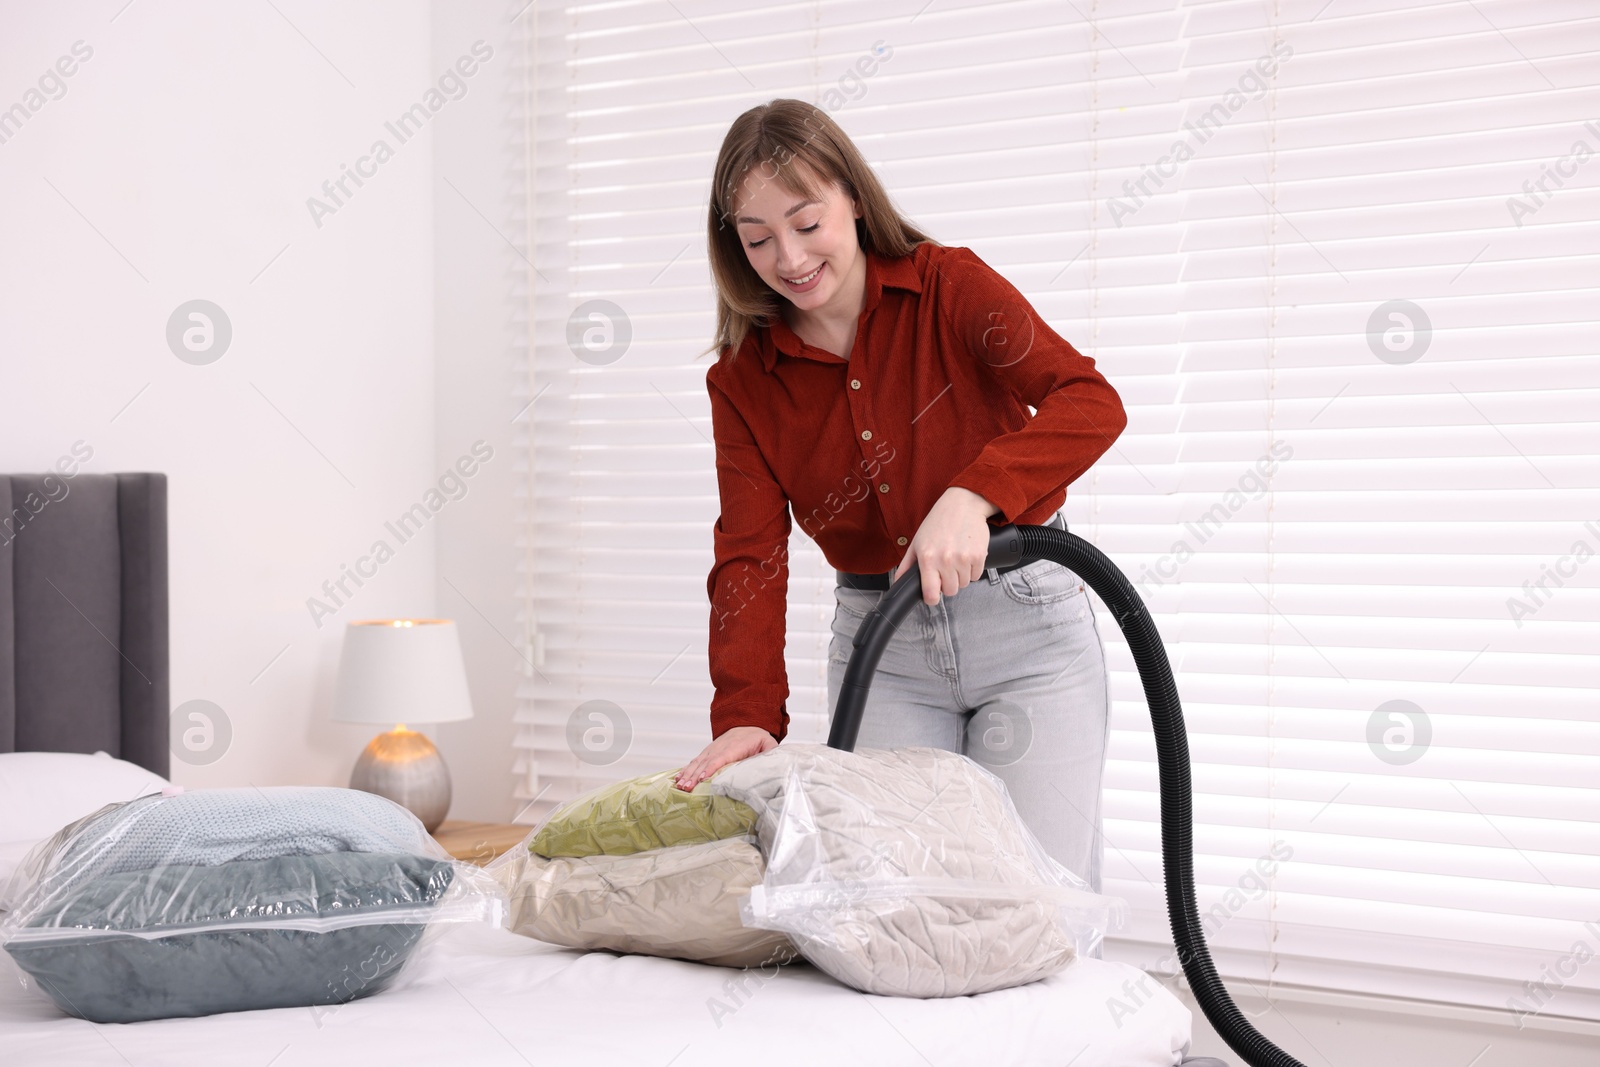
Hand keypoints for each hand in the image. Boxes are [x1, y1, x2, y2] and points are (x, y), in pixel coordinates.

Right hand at [673, 725, 776, 791]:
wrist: (748, 724)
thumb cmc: (759, 738)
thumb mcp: (768, 744)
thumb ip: (770, 754)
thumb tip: (772, 767)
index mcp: (736, 746)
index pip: (722, 757)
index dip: (712, 767)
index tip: (703, 777)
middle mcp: (720, 746)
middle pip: (706, 762)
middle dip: (695, 775)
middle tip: (687, 788)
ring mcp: (712, 749)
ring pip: (698, 762)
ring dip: (688, 774)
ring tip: (680, 786)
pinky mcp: (708, 752)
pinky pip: (695, 761)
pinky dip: (686, 770)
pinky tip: (678, 778)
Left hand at [892, 487, 999, 605]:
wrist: (963, 505)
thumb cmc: (938, 522)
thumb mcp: (917, 542)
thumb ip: (907, 565)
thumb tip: (899, 582)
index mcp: (927, 558)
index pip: (931, 594)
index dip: (931, 598)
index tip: (932, 595)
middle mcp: (946, 560)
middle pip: (950, 591)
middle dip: (948, 584)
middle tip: (946, 569)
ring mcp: (964, 558)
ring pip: (964, 584)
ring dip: (961, 576)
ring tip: (956, 558)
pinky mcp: (979, 556)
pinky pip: (976, 575)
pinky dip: (972, 569)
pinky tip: (966, 555)